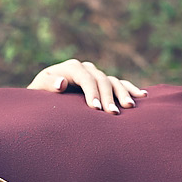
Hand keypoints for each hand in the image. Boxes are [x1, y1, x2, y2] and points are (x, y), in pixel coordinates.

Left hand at [28, 58, 145, 111]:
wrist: (43, 96)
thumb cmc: (39, 95)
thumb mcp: (37, 90)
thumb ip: (47, 85)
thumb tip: (62, 83)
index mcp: (71, 67)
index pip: (86, 78)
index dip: (92, 92)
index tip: (96, 109)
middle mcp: (86, 68)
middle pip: (102, 80)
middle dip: (108, 97)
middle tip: (113, 114)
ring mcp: (96, 74)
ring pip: (114, 81)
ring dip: (123, 94)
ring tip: (130, 107)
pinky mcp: (103, 82)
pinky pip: (120, 83)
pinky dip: (131, 88)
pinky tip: (143, 95)